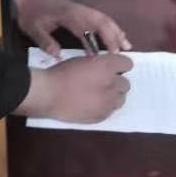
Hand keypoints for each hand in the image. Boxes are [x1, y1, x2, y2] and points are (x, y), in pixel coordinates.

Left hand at [7, 0, 130, 56]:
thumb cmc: (31, 12)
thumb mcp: (32, 28)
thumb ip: (44, 40)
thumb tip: (58, 55)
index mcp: (69, 15)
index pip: (90, 25)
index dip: (102, 37)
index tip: (110, 52)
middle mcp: (79, 11)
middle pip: (102, 21)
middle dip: (114, 35)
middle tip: (123, 51)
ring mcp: (81, 10)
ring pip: (103, 19)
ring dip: (115, 31)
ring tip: (127, 45)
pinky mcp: (81, 12)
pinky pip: (99, 19)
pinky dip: (110, 28)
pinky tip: (116, 37)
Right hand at [16, 54, 133, 122]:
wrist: (48, 94)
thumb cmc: (61, 73)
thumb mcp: (81, 61)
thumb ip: (98, 64)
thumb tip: (107, 69)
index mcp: (106, 66)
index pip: (127, 64)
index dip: (119, 66)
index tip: (111, 68)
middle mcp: (112, 84)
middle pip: (126, 84)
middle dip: (115, 82)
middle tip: (101, 83)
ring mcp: (108, 102)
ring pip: (121, 99)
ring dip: (113, 96)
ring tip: (98, 95)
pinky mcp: (102, 116)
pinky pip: (110, 110)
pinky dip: (104, 107)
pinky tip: (91, 104)